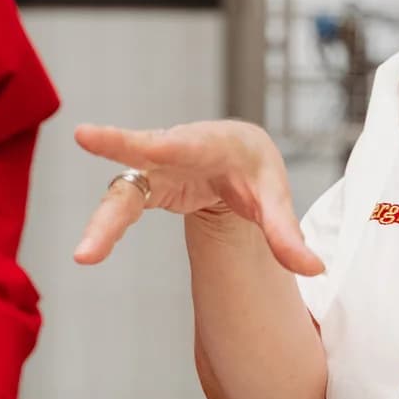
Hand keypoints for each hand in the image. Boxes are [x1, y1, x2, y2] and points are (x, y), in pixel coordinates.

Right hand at [72, 121, 322, 275]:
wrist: (236, 158)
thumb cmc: (253, 168)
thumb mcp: (274, 197)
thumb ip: (286, 234)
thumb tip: (315, 270)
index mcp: (211, 144)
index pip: (180, 140)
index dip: (152, 138)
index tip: (113, 127)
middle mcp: (174, 149)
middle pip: (140, 154)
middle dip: (113, 146)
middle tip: (83, 135)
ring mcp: (154, 168)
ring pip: (122, 192)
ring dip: (104, 223)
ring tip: (84, 256)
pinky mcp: (144, 188)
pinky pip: (121, 208)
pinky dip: (107, 229)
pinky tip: (90, 251)